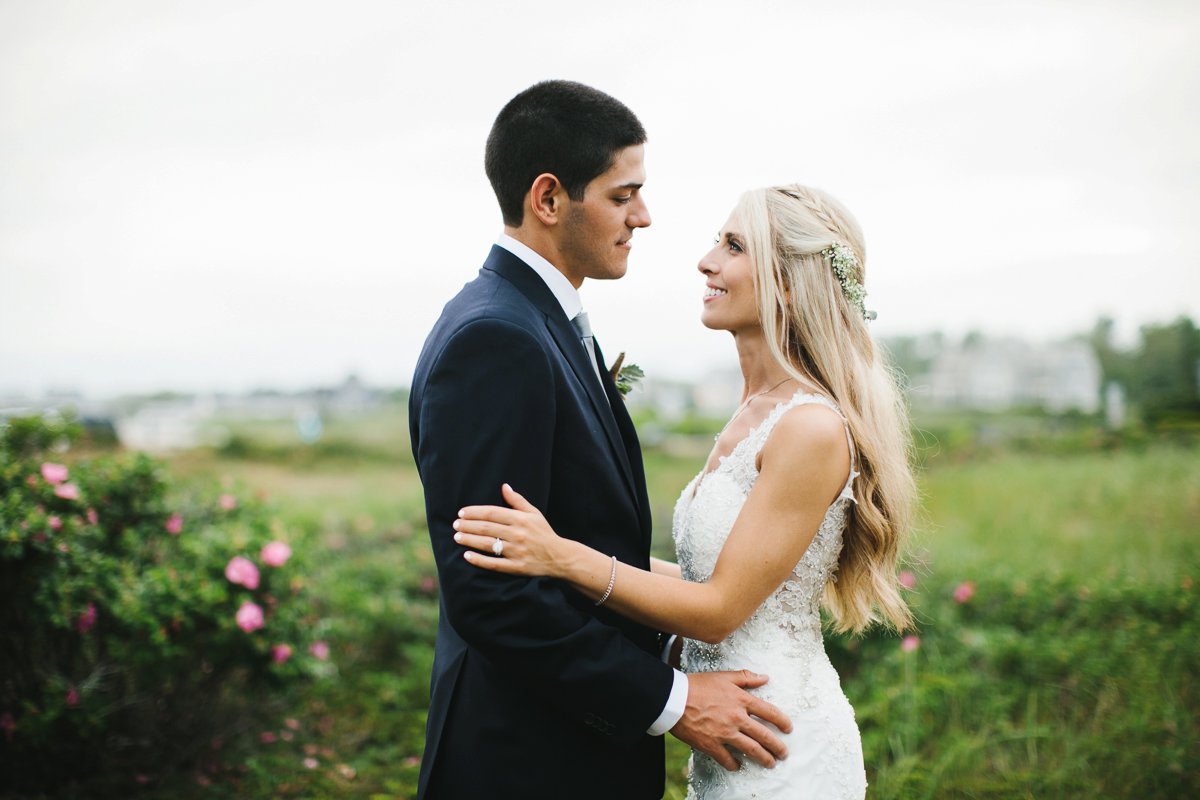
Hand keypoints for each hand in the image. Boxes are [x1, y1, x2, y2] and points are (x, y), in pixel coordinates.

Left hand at [453, 484, 565, 577]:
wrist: (559, 557)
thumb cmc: (544, 533)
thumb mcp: (534, 513)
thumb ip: (517, 500)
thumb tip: (504, 486)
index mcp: (520, 519)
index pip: (492, 512)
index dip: (474, 512)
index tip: (462, 513)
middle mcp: (517, 534)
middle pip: (486, 528)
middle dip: (467, 526)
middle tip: (455, 525)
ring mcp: (516, 551)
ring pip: (487, 544)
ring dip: (469, 540)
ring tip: (457, 537)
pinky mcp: (516, 567)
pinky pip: (494, 564)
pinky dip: (479, 560)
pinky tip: (467, 556)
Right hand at [670, 670, 791, 771]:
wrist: (674, 698)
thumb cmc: (698, 685)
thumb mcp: (724, 676)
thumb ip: (746, 677)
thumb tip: (765, 678)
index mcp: (741, 700)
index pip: (770, 712)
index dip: (782, 721)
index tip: (788, 728)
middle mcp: (737, 718)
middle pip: (764, 736)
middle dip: (777, 747)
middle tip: (783, 754)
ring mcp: (725, 733)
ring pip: (751, 750)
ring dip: (764, 759)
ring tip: (770, 764)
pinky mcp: (712, 745)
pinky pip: (727, 759)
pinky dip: (734, 764)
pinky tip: (738, 766)